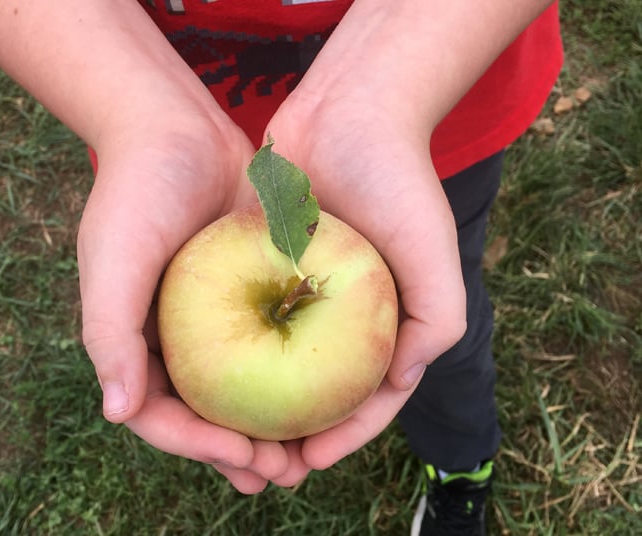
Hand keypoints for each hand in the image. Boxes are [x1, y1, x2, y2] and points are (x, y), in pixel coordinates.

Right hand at [77, 115, 310, 492]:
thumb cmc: (138, 192)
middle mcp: (170, 337)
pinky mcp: (245, 289)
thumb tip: (117, 413)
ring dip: (269, 426)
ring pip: (240, 387)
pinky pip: (268, 343)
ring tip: (305, 455)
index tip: (249, 463)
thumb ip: (110, 333)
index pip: (161, 417)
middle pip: (205, 413)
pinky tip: (322, 392)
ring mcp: (209, 317)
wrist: (175, 128)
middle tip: (285, 474)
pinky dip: (289, 373)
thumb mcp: (114, 259)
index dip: (201, 449)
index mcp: (134, 342)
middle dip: (241, 452)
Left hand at [263, 87, 466, 472]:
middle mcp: (344, 314)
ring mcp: (304, 291)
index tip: (307, 460)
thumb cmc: (398, 182)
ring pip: (277, 364)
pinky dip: (233, 351)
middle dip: (294, 435)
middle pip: (317, 391)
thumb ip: (438, 320)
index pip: (368, 396)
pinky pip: (248, 317)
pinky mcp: (268, 264)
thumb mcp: (434, 253)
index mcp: (388, 321)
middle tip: (264, 467)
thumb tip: (399, 380)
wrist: (351, 111)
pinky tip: (207, 377)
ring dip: (258, 404)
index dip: (343, 436)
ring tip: (231, 437)